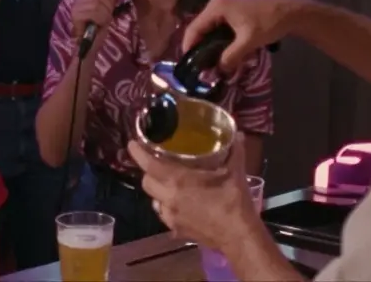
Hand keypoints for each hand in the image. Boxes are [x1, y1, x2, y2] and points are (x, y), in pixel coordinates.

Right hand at [67, 0, 118, 46]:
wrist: (90, 45)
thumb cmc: (99, 27)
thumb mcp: (105, 6)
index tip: (109, 1)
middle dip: (107, 3)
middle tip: (106, 13)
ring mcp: (76, 6)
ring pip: (97, 2)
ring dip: (104, 13)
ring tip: (102, 20)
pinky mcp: (76, 15)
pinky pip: (94, 11)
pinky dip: (100, 18)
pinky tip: (99, 24)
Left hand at [130, 134, 261, 251]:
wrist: (238, 236)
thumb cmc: (234, 201)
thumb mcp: (235, 173)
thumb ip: (234, 151)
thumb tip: (237, 134)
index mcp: (178, 180)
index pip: (149, 164)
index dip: (138, 153)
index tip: (132, 144)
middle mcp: (168, 197)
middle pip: (147, 181)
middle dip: (149, 172)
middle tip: (158, 164)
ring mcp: (170, 215)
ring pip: (153, 198)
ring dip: (158, 189)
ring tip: (170, 184)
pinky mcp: (175, 229)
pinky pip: (163, 213)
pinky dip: (167, 205)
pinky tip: (179, 203)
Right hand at [181, 0, 302, 73]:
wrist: (292, 11)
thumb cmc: (269, 23)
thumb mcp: (248, 41)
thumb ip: (230, 56)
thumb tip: (218, 71)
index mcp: (217, 6)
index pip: (194, 28)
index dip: (189, 46)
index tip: (188, 64)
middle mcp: (217, 2)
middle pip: (200, 27)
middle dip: (199, 46)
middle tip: (199, 66)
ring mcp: (226, 4)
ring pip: (210, 27)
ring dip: (209, 43)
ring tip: (209, 61)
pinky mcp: (234, 9)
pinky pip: (219, 25)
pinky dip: (218, 38)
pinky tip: (222, 51)